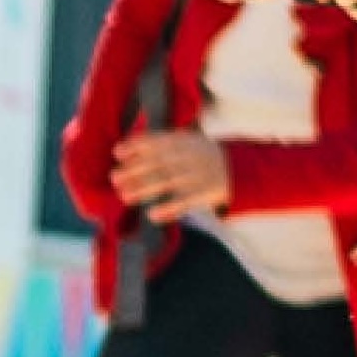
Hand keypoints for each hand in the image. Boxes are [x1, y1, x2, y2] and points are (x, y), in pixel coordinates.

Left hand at [113, 132, 234, 223]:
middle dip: (135, 170)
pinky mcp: (208, 192)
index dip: (136, 146)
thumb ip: (162, 143)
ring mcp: (200, 174)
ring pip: (169, 182)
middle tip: (115, 178)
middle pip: (159, 162)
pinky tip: (152, 215)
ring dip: (145, 189)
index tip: (117, 153)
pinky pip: (186, 201)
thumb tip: (124, 148)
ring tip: (125, 196)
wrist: (241, 169)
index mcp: (186, 141)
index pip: (158, 141)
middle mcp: (191, 156)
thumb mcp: (188, 142)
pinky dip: (169, 208)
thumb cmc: (204, 157)